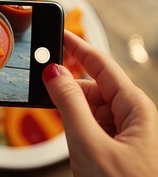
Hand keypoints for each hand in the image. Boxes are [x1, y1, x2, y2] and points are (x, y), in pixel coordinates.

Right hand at [43, 30, 157, 176]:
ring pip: (90, 107)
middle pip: (92, 86)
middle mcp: (131, 115)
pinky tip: (73, 140)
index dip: (77, 46)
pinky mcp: (115, 145)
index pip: (100, 64)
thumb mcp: (88, 144)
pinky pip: (92, 124)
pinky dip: (77, 126)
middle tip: (43, 90)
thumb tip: (53, 72)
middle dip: (69, 89)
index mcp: (134, 107)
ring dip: (72, 112)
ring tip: (68, 135)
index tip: (57, 32)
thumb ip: (69, 104)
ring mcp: (123, 131)